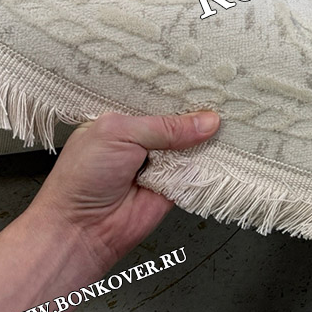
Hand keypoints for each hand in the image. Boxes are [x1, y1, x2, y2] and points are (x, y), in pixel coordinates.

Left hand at [28, 110, 220, 272]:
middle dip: (199, 111)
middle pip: (180, 119)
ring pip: (194, 143)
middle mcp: (143, 139)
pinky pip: (199, 170)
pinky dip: (211, 162)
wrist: (82, 231)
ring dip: (208, 137)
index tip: (207, 80)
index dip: (181, 91)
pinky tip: (224, 147)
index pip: (159, 98)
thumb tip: (206, 122)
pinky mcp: (175, 185)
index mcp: (124, 118)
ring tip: (229, 120)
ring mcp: (161, 162)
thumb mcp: (119, 134)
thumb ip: (164, 126)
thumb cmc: (82, 179)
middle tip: (225, 97)